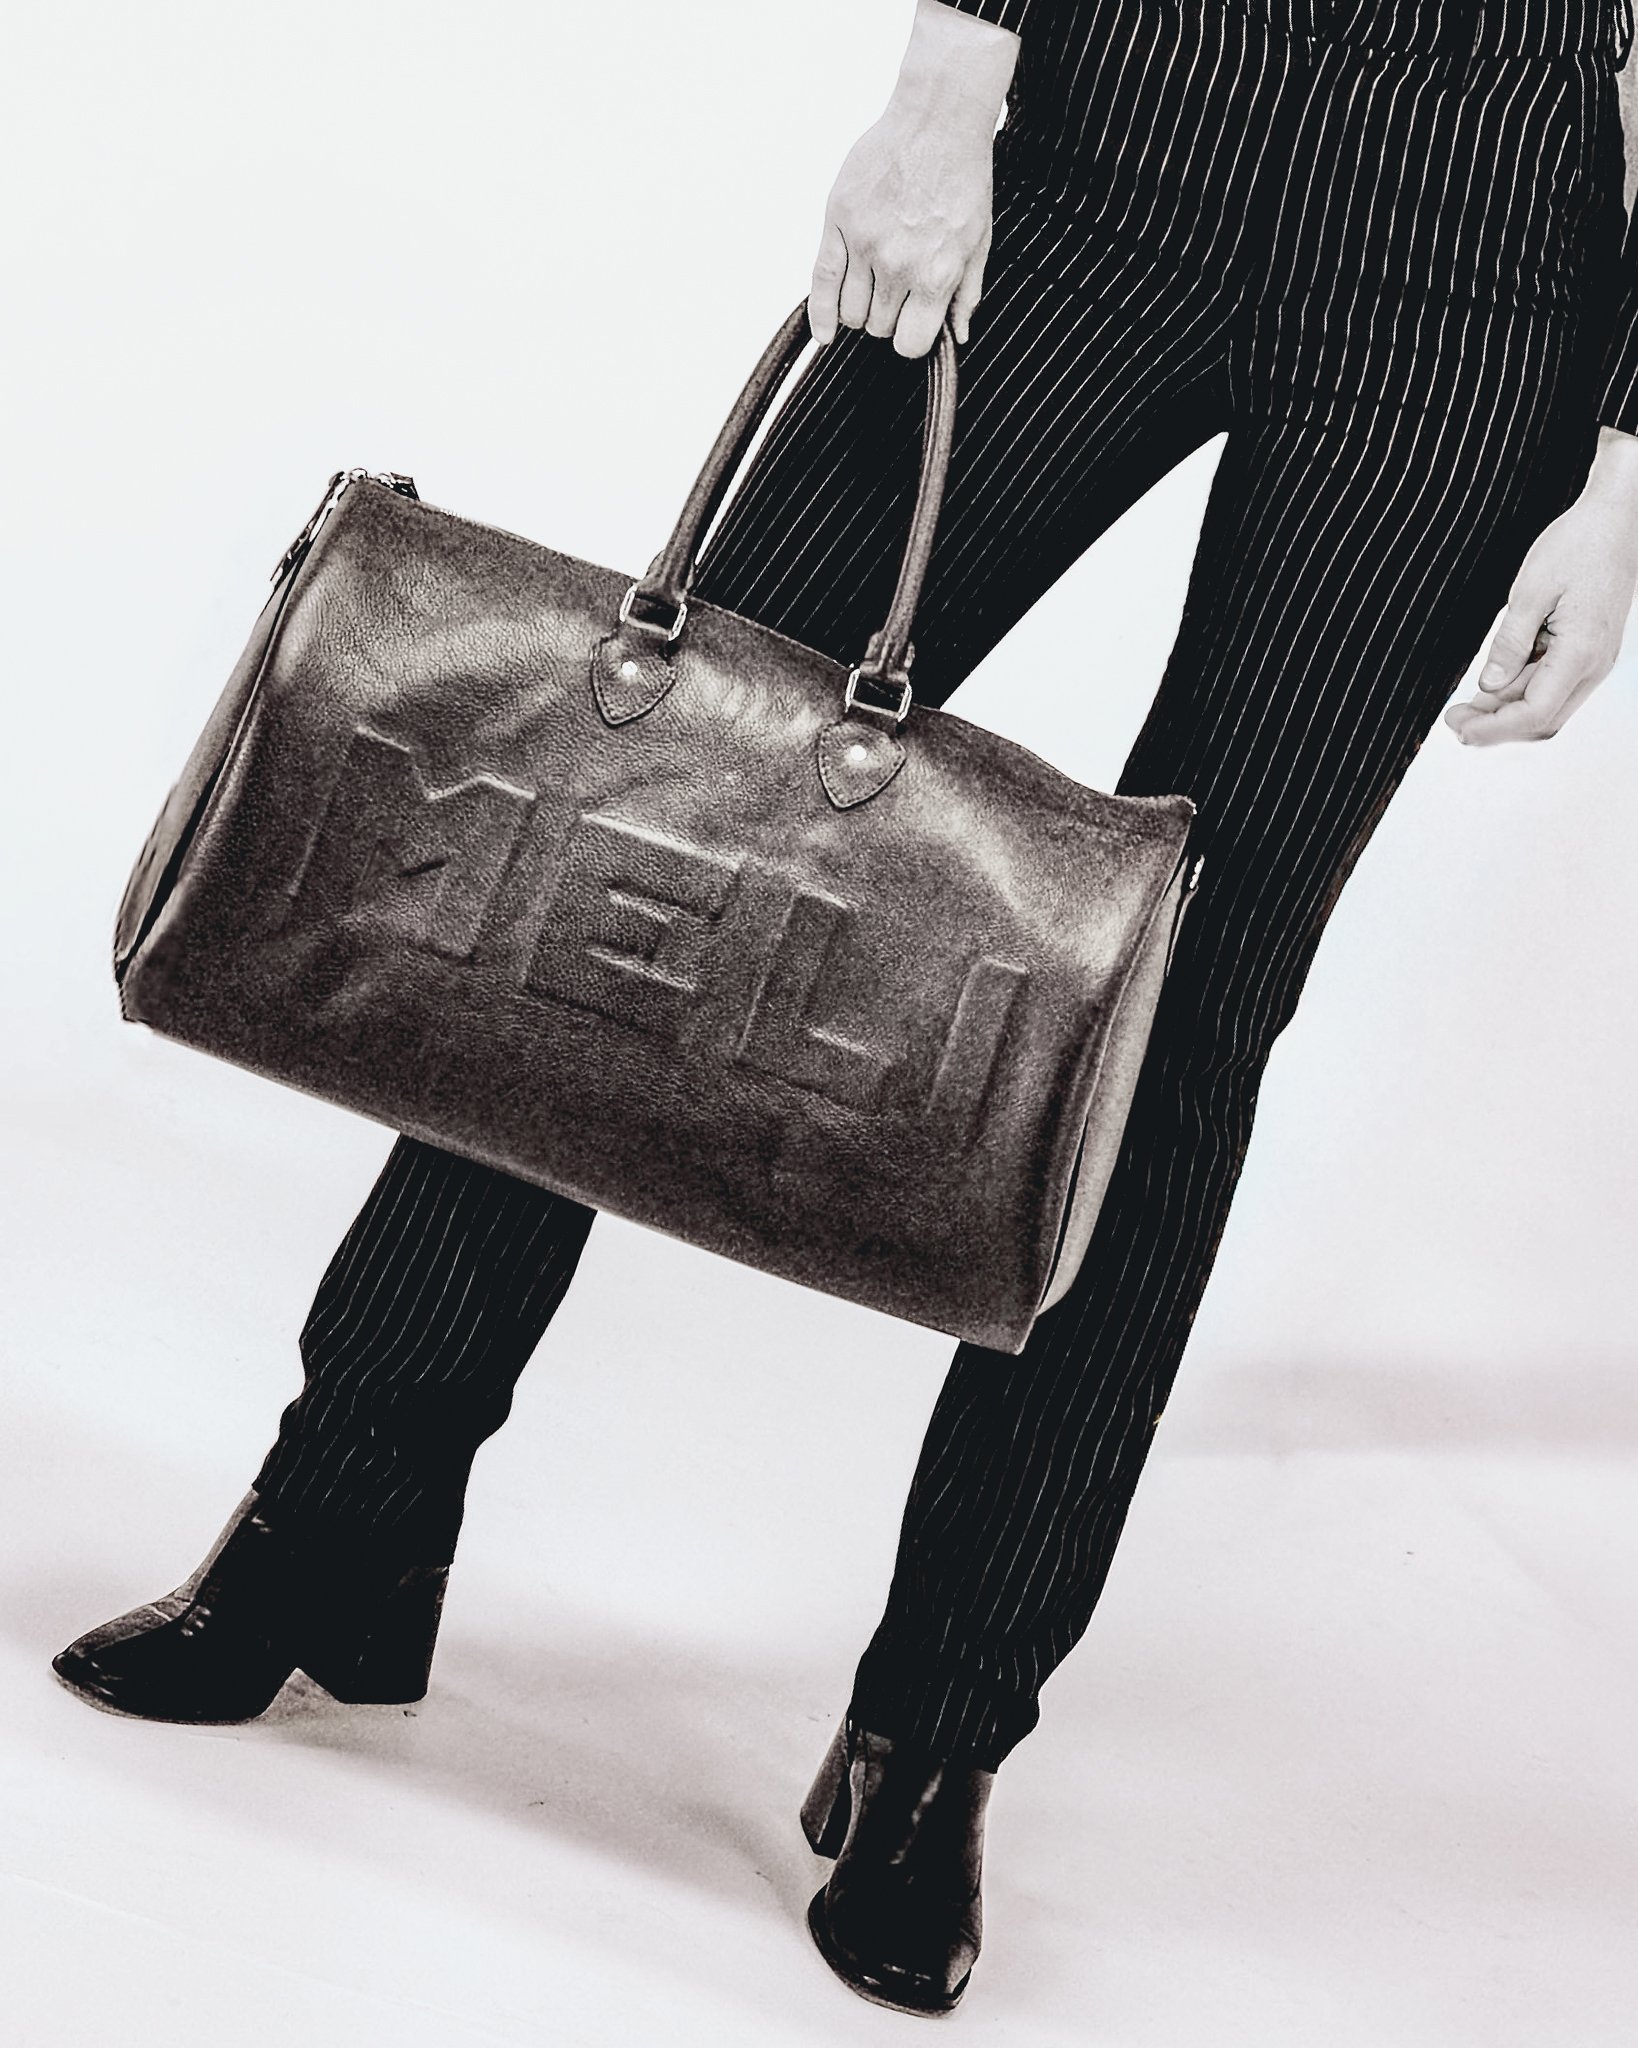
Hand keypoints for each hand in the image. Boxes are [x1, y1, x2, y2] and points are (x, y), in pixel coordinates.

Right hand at [807, 1, 1017, 359]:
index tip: (912, 324)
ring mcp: (864, 243)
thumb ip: (967, 293)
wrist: (937, 120)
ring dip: (860, 309)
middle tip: (896, 291)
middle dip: (888, 317)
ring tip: (872, 286)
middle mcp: (897, 264)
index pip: (910, 343)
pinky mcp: (839, 220)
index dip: (911, 338)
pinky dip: (821, 315)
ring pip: (850, 312)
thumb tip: (958, 336)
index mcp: (935, 274)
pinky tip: (824, 334)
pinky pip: (821, 282)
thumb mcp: (978, 240)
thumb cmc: (962, 178)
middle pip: (878, 327)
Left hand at [1446, 432, 1637, 745]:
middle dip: (1495, 727)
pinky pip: (1552, 685)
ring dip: (1504, 711)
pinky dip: (1520, 691)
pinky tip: (1491, 683)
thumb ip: (1509, 643)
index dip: (1491, 728)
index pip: (1534, 713)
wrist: (1617, 520)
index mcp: (1581, 652)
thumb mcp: (1530, 591)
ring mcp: (1594, 661)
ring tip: (1463, 705)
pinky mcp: (1588, 653)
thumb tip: (1488, 686)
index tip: (1455, 725)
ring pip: (1546, 707)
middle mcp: (1593, 666)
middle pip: (1541, 721)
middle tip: (1452, 719)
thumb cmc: (1578, 545)